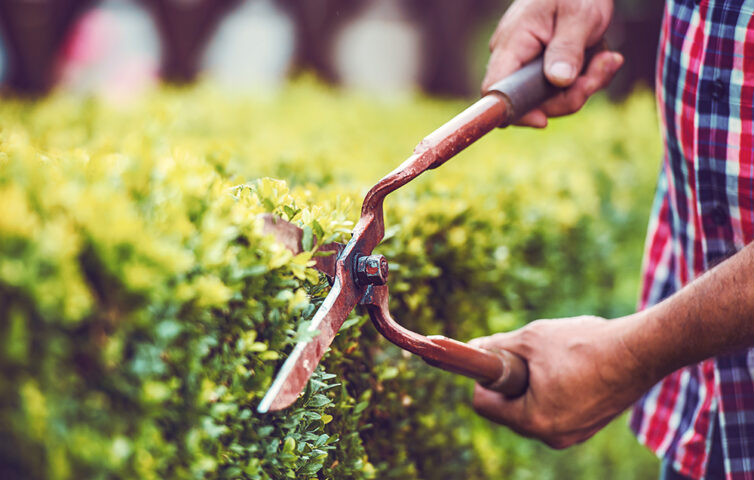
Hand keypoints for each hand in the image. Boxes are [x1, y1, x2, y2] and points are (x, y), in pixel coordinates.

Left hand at [470, 315, 651, 448]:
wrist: (640, 351)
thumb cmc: (583, 344)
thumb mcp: (531, 339)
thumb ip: (496, 347)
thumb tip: (474, 348)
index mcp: (533, 420)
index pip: (483, 404)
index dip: (483, 377)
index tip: (496, 357)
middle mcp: (551, 436)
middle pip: (507, 409)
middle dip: (511, 380)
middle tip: (528, 355)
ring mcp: (572, 435)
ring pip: (531, 408)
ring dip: (533, 383)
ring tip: (555, 359)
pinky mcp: (587, 426)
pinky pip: (555, 409)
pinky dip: (554, 389)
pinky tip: (572, 367)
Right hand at [482, 0, 622, 127]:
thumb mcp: (578, 15)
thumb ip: (568, 48)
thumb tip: (558, 81)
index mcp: (512, 43)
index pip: (496, 90)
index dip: (515, 111)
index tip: (543, 120)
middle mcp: (515, 57)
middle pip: (531, 101)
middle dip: (569, 96)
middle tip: (603, 69)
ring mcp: (530, 64)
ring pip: (551, 98)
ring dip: (584, 85)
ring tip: (608, 59)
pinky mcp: (546, 67)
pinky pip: (562, 88)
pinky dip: (586, 79)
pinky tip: (604, 58)